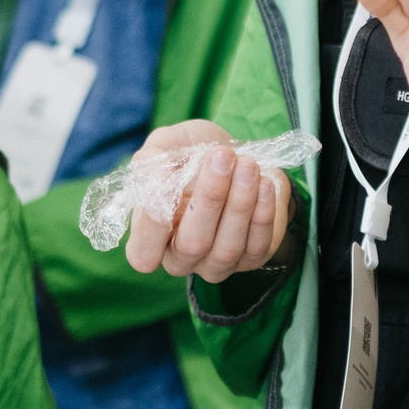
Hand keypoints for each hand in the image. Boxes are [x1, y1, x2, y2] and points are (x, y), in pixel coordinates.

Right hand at [121, 120, 293, 282]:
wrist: (236, 157)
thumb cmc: (192, 154)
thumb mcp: (167, 144)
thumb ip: (152, 159)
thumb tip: (158, 181)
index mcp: (151, 239)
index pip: (143, 253)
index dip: (153, 227)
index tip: (167, 185)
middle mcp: (182, 258)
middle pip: (192, 245)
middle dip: (210, 198)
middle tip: (222, 157)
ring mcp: (216, 264)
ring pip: (226, 249)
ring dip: (239, 203)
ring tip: (248, 165)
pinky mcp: (251, 259)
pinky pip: (257, 246)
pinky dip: (263, 213)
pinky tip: (264, 184)